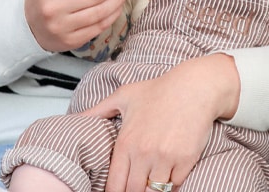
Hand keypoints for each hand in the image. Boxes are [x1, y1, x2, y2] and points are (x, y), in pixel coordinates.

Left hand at [82, 53, 239, 191]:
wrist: (195, 86)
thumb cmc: (160, 90)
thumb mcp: (124, 96)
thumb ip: (98, 111)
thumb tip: (73, 118)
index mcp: (126, 142)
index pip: (114, 185)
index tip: (118, 190)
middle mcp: (144, 153)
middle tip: (136, 186)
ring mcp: (166, 158)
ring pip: (155, 191)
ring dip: (153, 189)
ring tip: (152, 181)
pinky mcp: (186, 159)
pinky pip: (176, 184)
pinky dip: (173, 182)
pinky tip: (171, 172)